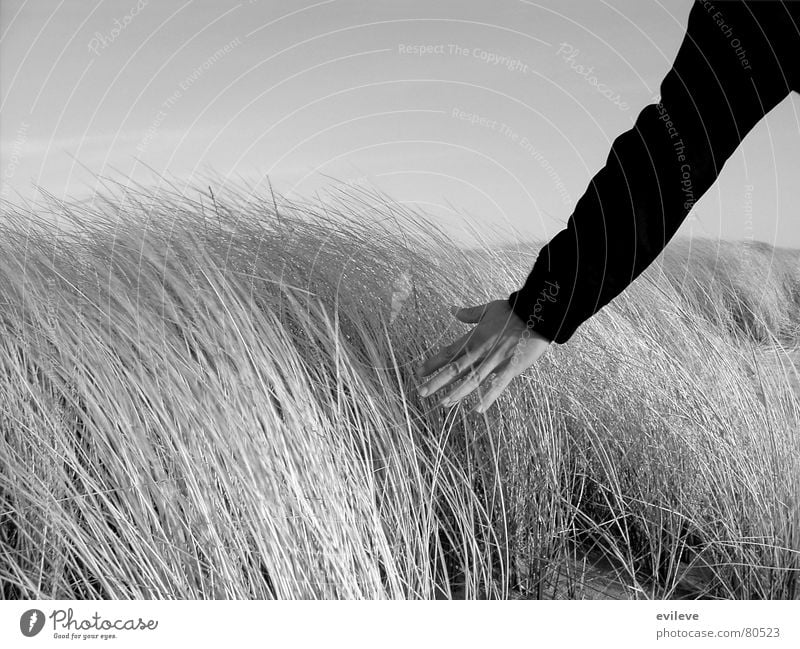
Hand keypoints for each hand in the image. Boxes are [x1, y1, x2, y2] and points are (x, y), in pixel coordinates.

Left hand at [415, 300, 550, 412]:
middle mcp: (481, 351)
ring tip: (443, 403)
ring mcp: (495, 361)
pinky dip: (487, 398)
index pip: (448, 353)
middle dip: (437, 382)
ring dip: (457, 393)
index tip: (418, 372)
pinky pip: (497, 386)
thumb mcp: (487, 309)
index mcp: (473, 338)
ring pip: (472, 379)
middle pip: (455, 369)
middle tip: (421, 392)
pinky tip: (477, 410)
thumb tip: (452, 309)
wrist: (537, 313)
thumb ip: (468, 314)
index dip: (432, 363)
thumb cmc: (512, 310)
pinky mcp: (511, 368)